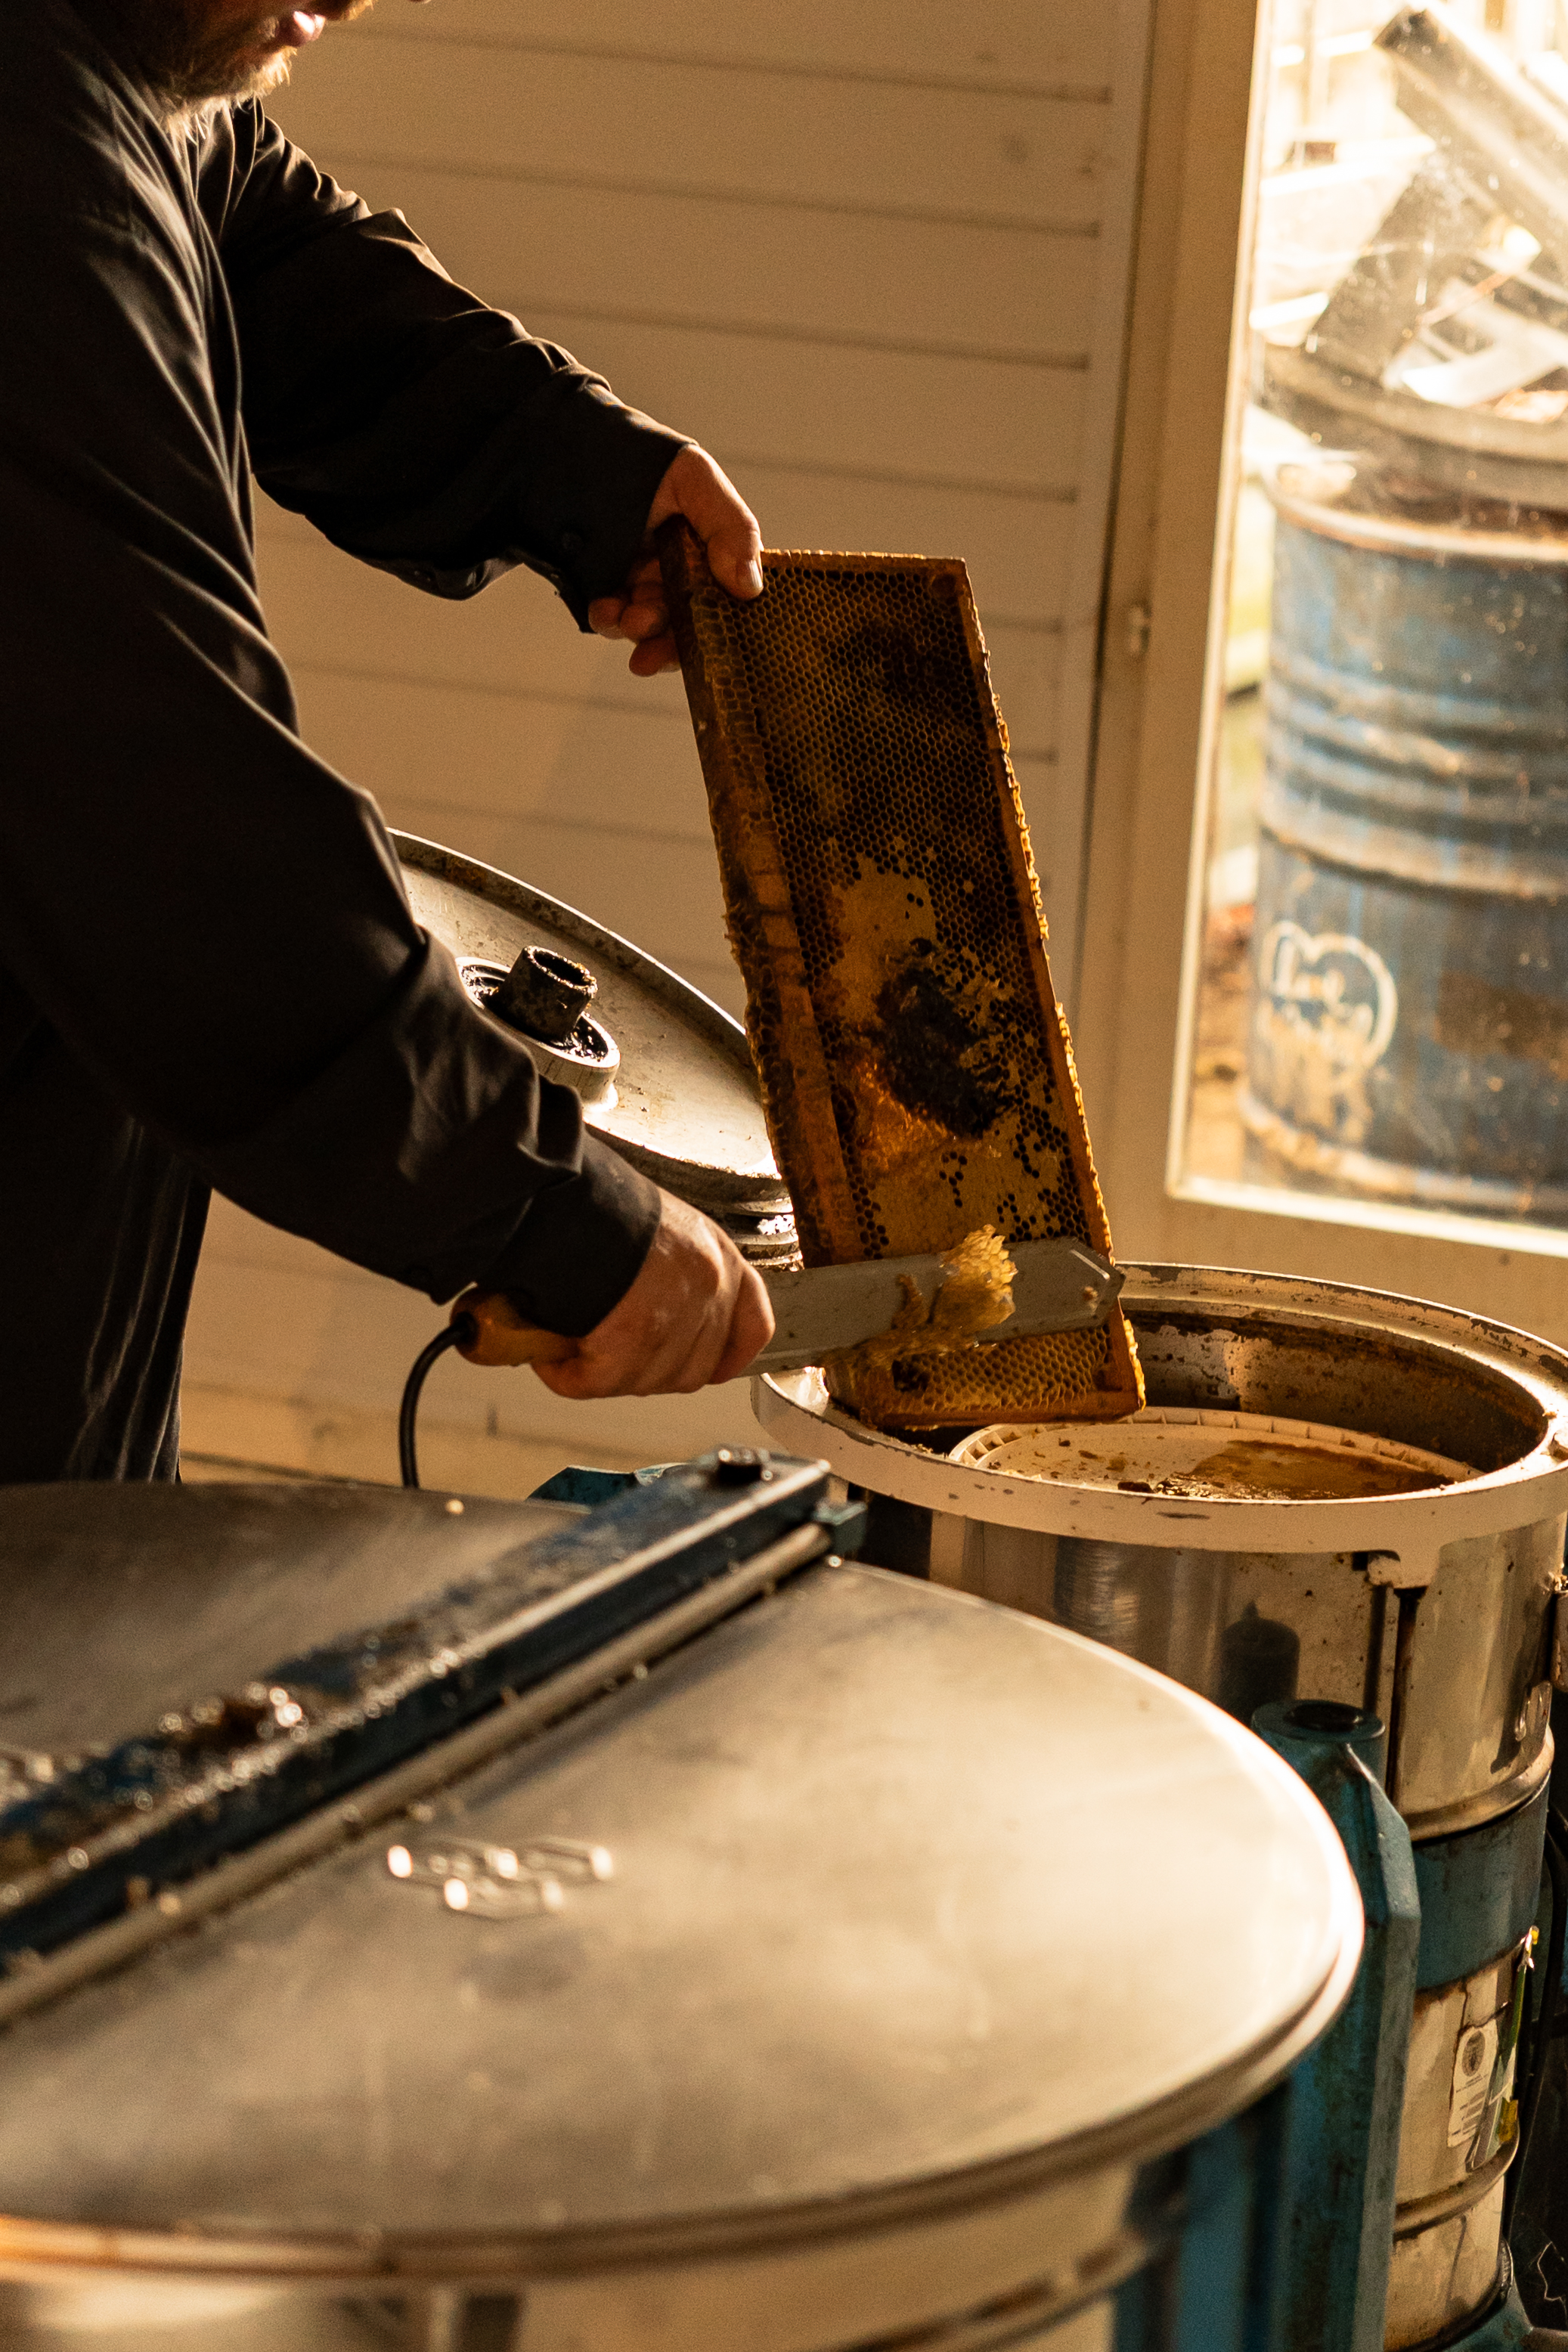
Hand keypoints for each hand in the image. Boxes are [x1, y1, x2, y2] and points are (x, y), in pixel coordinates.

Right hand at [533, 1188, 773, 1398]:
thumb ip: (674, 1272)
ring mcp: (675, 1314)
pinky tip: (553, 1359)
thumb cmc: (600, 1203)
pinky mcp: (633, 1337)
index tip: (715, 1370)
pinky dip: (571, 1377)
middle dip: (651, 1372)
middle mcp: (707, 1285)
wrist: (561, 1190)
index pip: (753, 1325)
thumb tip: (653, 1309)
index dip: (731, 1356)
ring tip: (574, 1349)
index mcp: (718, 1255)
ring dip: (608, 1375)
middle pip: (694, 1368)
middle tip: (613, 1357)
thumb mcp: (661, 1228)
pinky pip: (601, 1382)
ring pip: (648, 1380)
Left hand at [587, 446, 762, 676]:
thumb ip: (730, 526)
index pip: (731, 598)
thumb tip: (750, 587)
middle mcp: (683, 569)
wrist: (565, 446)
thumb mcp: (695, 479)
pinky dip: (609, 622)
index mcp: (713, 548)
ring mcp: (644, 581)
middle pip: (690, 623)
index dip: (725, 627)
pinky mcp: (609, 588)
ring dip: (641, 631)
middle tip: (655, 649)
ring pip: (651, 625)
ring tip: (628, 621)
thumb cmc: (641, 456)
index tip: (713, 646)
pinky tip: (604, 611)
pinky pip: (613, 619)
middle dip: (673, 640)